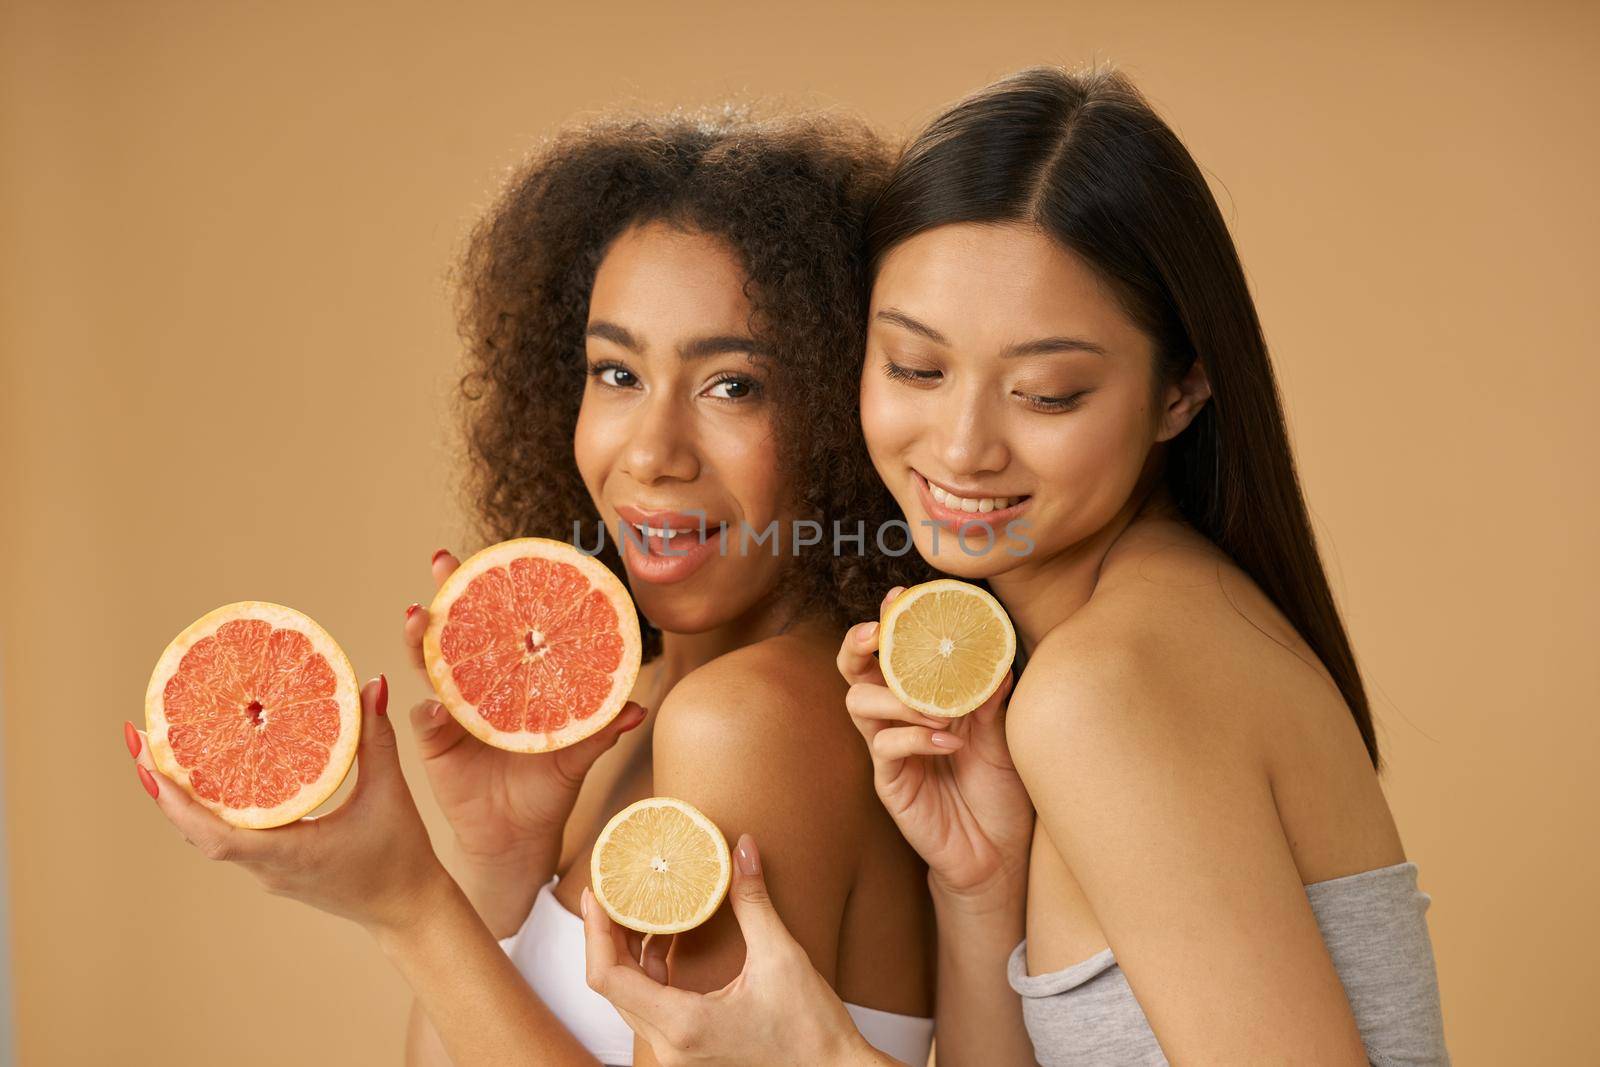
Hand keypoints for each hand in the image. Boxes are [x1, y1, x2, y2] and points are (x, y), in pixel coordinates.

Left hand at [125, 676, 448, 934]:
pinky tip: (212, 776)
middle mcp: (267, 866)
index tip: (145, 765)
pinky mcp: (276, 866)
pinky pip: (232, 835)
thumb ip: (377, 740)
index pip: (212, 835)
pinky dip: (212, 807)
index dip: (174, 803)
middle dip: (164, 788)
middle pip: (196, 831)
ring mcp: (268, 870)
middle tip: (141, 739)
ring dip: (182, 799)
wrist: (408, 910)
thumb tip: (372, 686)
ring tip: (164, 752)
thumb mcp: (390, 793)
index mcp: (287, 854)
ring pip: (209, 835)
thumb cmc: (401, 858)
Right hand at [404, 549, 647, 879]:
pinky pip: (427, 721)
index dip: (495, 588)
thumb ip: (601, 731)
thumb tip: (640, 707)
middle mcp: (479, 685)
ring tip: (418, 617)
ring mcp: (452, 711)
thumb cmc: (549, 788)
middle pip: (458, 629)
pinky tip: (437, 706)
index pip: (502, 623)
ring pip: (430, 664)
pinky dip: (431, 711)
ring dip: (421, 639)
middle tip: (442, 562)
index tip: (499, 554)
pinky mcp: (435, 744)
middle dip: (446, 593)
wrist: (519, 840)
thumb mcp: (578, 757)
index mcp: (513, 676)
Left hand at [581, 835, 897, 1066]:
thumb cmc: (812, 1030)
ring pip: (630, 1000)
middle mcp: (670, 1048)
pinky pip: (652, 1010)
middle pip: (612, 987)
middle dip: (606, 936)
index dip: (594, 931)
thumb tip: (741, 848)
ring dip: (628, 954)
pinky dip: (650, 974)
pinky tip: (666, 942)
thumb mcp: (781, 957)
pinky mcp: (689, 1055)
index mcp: (683, 1025)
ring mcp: (678, 1057)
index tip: (595, 893)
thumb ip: (753, 901)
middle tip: (612, 890)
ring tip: (640, 909)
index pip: (607, 977)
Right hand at [838, 587, 1034, 903]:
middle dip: (859, 645)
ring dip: (896, 697)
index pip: (893, 653)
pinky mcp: (890, 785)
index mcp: (923, 699)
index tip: (901, 595)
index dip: (890, 621)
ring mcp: (889, 751)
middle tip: (881, 632)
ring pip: (859, 706)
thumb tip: (998, 662)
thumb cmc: (998, 793)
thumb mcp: (1004, 739)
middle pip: (854, 672)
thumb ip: (993, 702)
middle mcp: (898, 719)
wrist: (998, 855)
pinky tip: (947, 744)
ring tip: (937, 710)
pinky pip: (886, 750)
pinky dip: (915, 738)